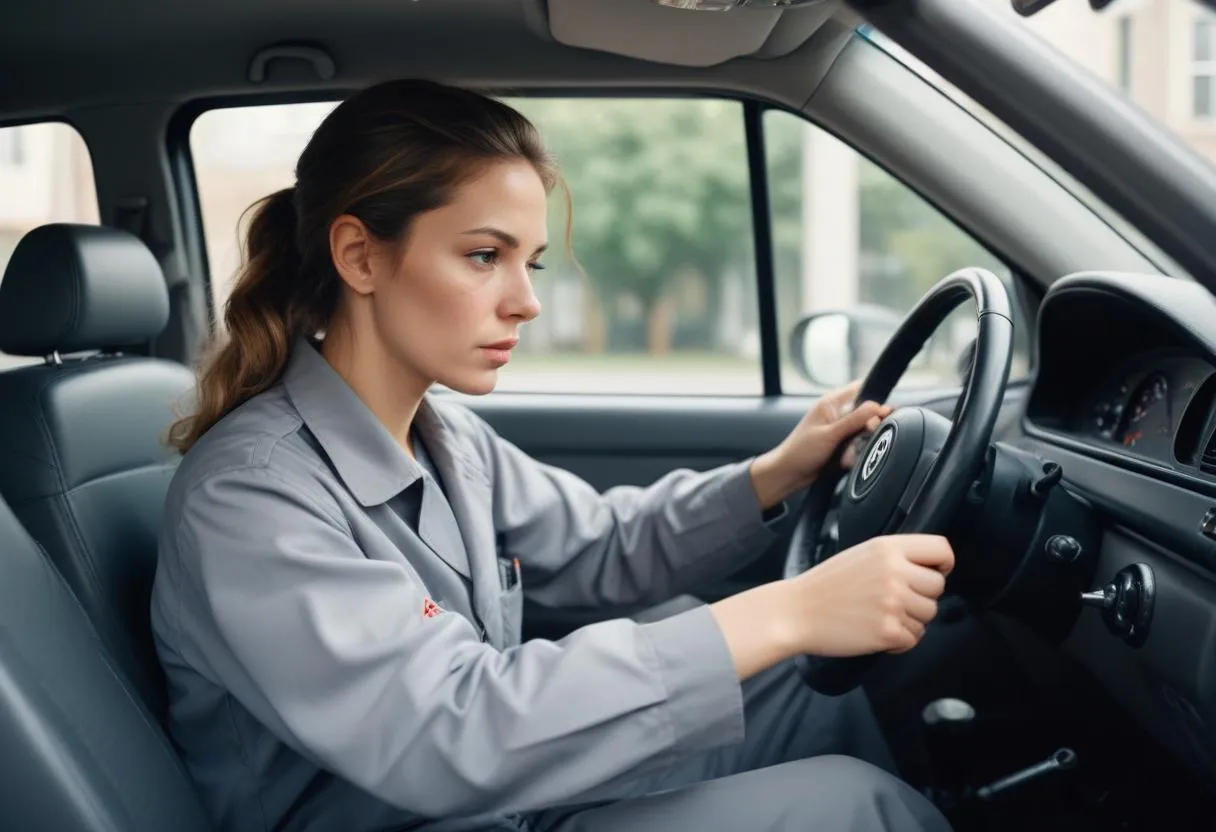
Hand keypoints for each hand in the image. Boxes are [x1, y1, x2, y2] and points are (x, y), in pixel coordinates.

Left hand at [749, 381, 891, 508]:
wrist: (789, 474)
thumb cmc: (801, 451)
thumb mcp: (830, 434)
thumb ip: (854, 420)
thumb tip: (877, 406)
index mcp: (832, 402)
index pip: (861, 389)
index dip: (875, 399)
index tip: (882, 414)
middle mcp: (838, 412)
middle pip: (868, 412)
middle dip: (870, 426)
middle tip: (866, 436)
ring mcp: (841, 429)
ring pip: (865, 431)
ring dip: (862, 442)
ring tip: (849, 453)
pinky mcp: (842, 443)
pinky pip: (859, 444)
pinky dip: (856, 452)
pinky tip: (847, 460)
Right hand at [787, 534, 953, 656]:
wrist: (795, 612)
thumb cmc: (825, 586)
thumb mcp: (862, 554)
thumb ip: (896, 556)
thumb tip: (930, 569)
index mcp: (888, 548)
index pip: (941, 549)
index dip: (942, 564)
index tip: (933, 572)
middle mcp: (894, 572)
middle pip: (938, 587)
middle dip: (921, 597)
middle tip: (894, 600)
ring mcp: (893, 603)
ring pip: (928, 616)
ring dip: (910, 621)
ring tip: (880, 616)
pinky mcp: (889, 631)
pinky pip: (914, 639)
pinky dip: (899, 641)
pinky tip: (876, 632)